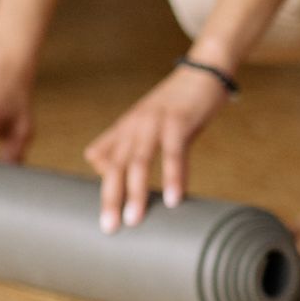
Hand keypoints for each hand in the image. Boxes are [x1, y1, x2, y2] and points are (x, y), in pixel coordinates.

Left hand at [83, 65, 229, 232]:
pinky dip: (173, 177)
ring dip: (136, 193)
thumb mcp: (147, 123)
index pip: (103, 162)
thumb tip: (96, 164)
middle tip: (109, 229)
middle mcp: (134, 126)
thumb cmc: (177, 103)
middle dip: (111, 198)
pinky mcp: (178, 121)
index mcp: (125, 129)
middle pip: (116, 166)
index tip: (102, 221)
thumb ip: (124, 142)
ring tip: (135, 220)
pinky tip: (174, 199)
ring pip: (139, 162)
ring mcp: (155, 123)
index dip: (103, 191)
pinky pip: (174, 153)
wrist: (203, 72)